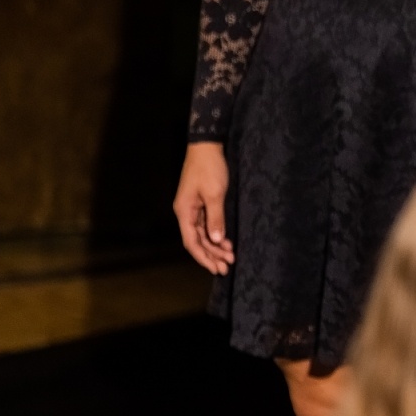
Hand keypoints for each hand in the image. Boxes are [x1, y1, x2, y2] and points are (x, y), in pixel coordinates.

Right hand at [174, 142, 233, 274]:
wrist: (207, 146)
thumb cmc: (209, 168)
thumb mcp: (215, 194)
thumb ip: (216, 218)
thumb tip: (216, 240)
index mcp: (184, 212)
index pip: (192, 242)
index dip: (203, 257)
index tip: (216, 268)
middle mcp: (186, 213)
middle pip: (197, 241)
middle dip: (212, 255)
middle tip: (227, 266)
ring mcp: (193, 208)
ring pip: (203, 234)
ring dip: (215, 246)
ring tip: (230, 256)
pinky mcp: (201, 203)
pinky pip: (206, 225)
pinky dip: (216, 234)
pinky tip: (226, 241)